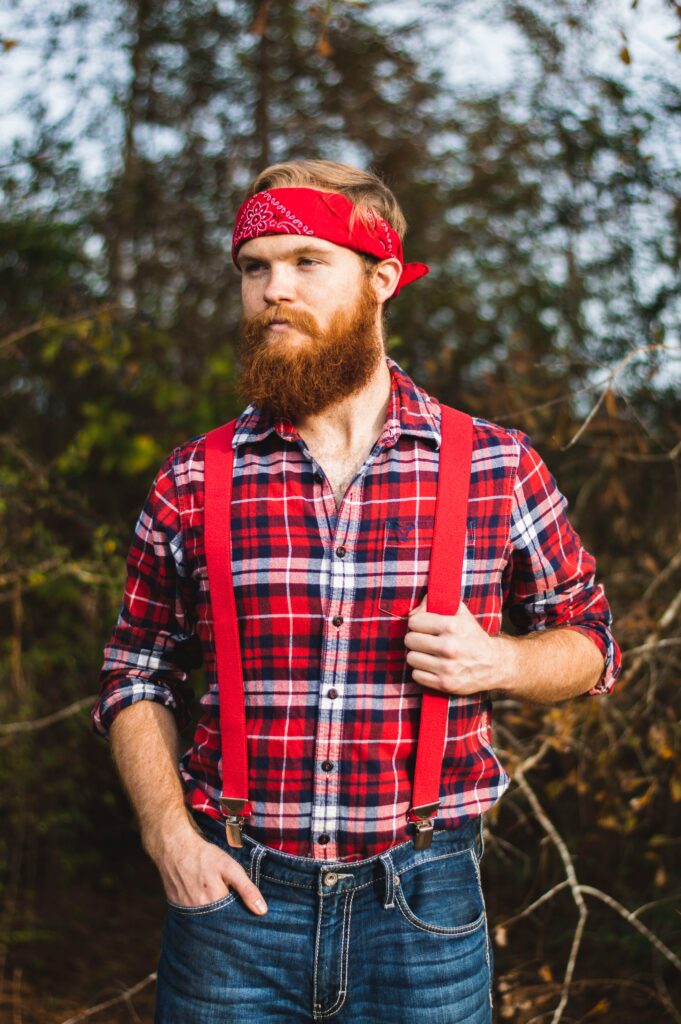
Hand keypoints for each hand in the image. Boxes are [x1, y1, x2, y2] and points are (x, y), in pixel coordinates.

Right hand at [152, 821, 267, 915]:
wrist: (175, 848)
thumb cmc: (204, 856)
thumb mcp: (230, 868)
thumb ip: (247, 889)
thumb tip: (262, 911)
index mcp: (216, 902)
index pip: (234, 921)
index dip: (241, 918)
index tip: (248, 916)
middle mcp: (200, 912)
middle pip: (220, 925)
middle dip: (228, 921)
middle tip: (232, 907)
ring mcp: (187, 913)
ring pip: (207, 924)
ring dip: (215, 920)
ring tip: (219, 906)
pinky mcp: (178, 910)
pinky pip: (193, 920)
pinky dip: (201, 917)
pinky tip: (205, 906)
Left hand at [404, 594, 510, 696]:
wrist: (494, 664)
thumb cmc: (472, 635)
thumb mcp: (460, 613)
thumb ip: (436, 602)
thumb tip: (411, 613)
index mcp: (452, 626)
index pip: (414, 622)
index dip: (417, 623)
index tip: (424, 627)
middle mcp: (449, 647)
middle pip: (410, 640)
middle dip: (415, 639)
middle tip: (424, 641)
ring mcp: (447, 667)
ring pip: (411, 658)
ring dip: (417, 656)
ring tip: (428, 654)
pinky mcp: (445, 684)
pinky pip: (416, 676)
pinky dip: (421, 672)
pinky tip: (431, 667)